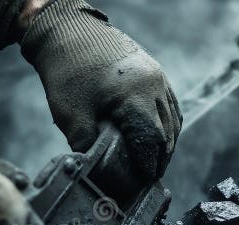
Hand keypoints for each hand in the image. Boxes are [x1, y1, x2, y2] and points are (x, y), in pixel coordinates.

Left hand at [21, 0, 181, 179]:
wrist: (65, 29)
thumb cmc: (66, 70)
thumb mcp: (70, 114)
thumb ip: (84, 144)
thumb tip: (92, 169)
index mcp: (135, 96)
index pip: (151, 140)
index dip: (149, 163)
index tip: (144, 181)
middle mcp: (153, 84)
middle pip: (167, 130)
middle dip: (160, 157)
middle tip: (151, 177)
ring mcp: (156, 74)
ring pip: (172, 116)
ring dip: (167, 141)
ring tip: (156, 161)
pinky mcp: (152, 69)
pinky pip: (168, 101)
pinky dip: (167, 122)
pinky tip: (158, 134)